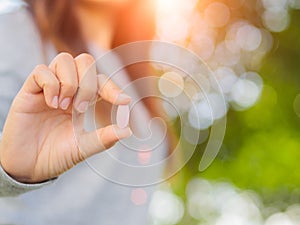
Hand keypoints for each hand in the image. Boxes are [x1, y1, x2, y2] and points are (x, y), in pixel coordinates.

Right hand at [0, 53, 131, 182]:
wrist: (29, 167)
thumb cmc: (56, 155)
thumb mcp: (84, 147)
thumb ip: (104, 138)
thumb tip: (127, 130)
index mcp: (83, 100)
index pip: (101, 81)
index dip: (113, 88)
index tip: (124, 101)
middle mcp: (68, 90)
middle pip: (85, 61)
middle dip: (88, 83)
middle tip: (80, 108)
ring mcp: (49, 88)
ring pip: (64, 60)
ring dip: (70, 82)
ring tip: (64, 106)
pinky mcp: (29, 90)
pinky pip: (41, 71)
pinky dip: (51, 85)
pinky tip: (51, 104)